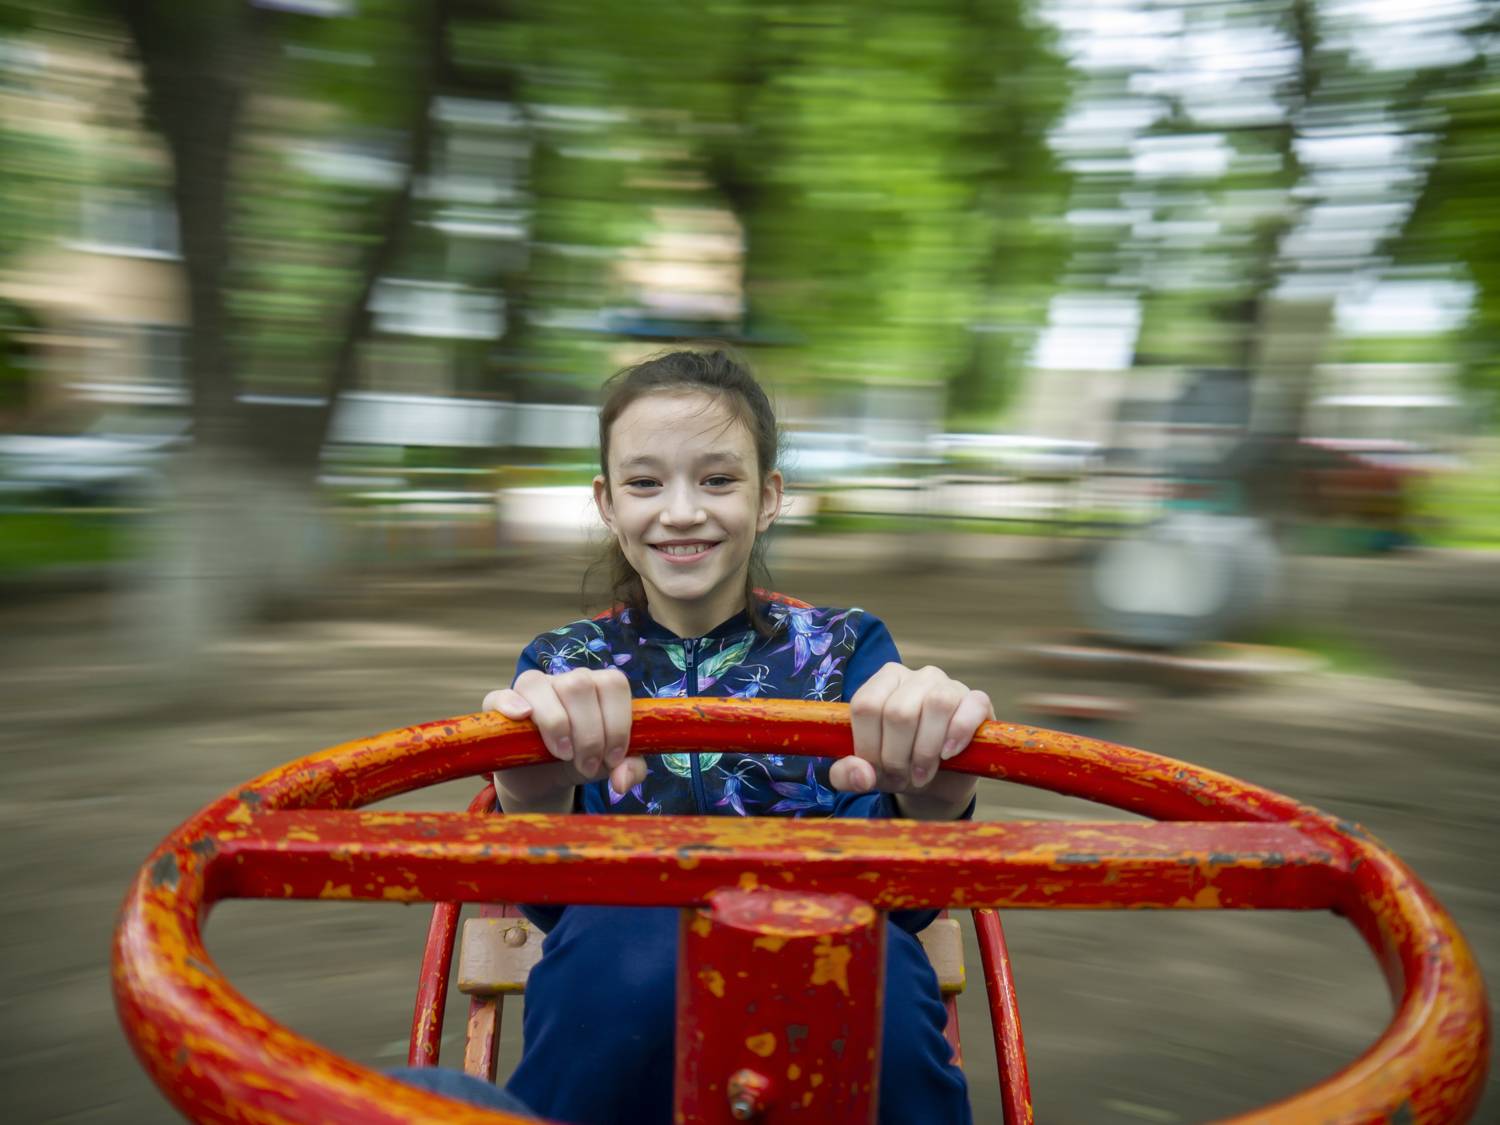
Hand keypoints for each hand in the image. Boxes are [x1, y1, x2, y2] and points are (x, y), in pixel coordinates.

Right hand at [483, 668, 645, 809]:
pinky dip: (511, 704)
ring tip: (563, 755)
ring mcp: (532, 690)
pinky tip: (522, 718)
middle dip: (589, 732)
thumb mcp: (611, 766)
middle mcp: (566, 681)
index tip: (613, 757)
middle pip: (580, 684)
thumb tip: (622, 780)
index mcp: (598, 688)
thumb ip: (630, 768)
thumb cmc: (581, 761)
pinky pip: (500, 695)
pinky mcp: (499, 707)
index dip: (617, 721)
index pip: (613, 684)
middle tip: (587, 764)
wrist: (542, 779)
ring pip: (542, 686)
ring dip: (557, 724)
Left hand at [832, 663, 990, 817]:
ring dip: (925, 750)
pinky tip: (947, 755)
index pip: (866, 705)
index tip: (875, 769)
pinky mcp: (977, 701)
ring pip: (936, 704)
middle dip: (897, 756)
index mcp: (883, 682)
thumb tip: (863, 775)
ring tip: (922, 773)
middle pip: (899, 711)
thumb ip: (846, 774)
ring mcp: (949, 685)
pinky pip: (971, 706)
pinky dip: (958, 734)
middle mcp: (916, 677)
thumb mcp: (865, 773)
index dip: (868, 745)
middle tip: (901, 776)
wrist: (939, 781)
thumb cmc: (898, 767)